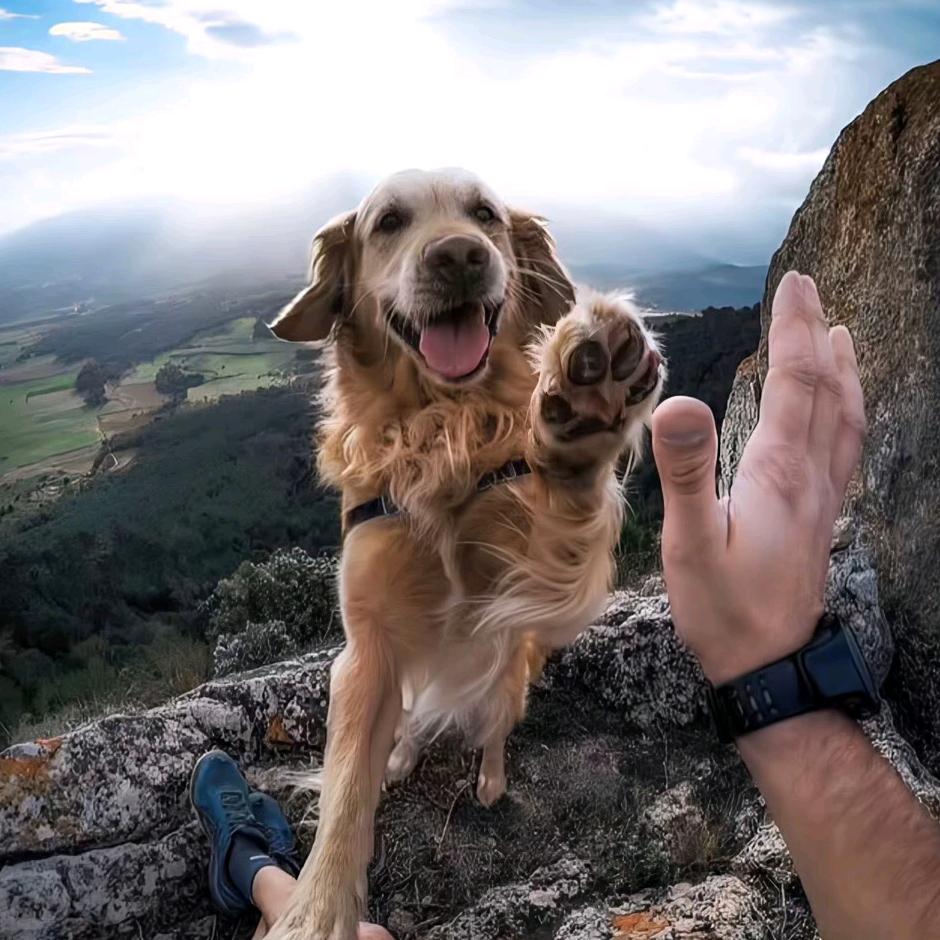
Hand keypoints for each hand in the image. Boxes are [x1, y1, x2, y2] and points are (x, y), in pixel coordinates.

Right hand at [652, 272, 865, 683]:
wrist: (769, 670)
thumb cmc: (723, 610)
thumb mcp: (691, 543)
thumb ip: (687, 471)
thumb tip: (679, 401)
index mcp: (779, 473)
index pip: (795, 383)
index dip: (794, 329)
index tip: (795, 283)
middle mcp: (810, 477)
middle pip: (825, 390)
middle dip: (817, 333)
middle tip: (810, 289)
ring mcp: (821, 499)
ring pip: (845, 418)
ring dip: (842, 370)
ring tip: (840, 334)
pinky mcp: (818, 518)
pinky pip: (846, 448)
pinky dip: (847, 411)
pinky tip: (838, 411)